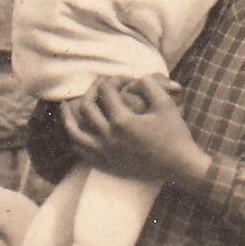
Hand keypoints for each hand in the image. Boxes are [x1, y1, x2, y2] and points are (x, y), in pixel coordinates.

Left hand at [61, 76, 210, 188]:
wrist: (179, 166)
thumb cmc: (174, 133)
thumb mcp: (165, 103)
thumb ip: (148, 84)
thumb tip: (133, 78)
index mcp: (122, 121)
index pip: (106, 91)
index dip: (113, 79)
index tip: (123, 78)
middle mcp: (109, 138)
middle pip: (87, 107)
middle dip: (92, 91)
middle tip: (100, 86)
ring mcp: (105, 153)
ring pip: (76, 133)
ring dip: (69, 117)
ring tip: (65, 106)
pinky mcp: (107, 165)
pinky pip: (82, 151)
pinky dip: (76, 139)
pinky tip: (77, 131)